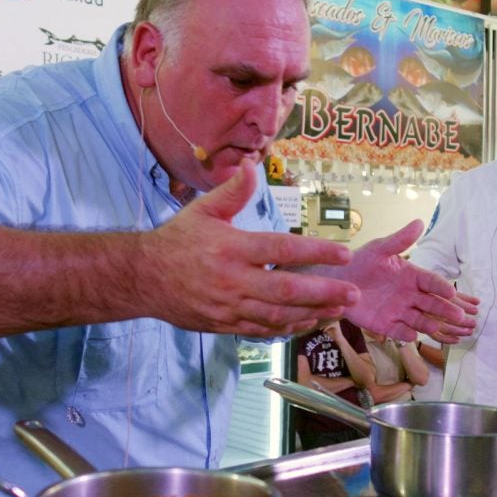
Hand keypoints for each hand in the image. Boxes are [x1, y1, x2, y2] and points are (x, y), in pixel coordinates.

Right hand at [141, 163, 358, 336]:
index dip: (315, 252)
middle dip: (324, 293)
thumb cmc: (176, 241)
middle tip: (353, 293)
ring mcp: (231, 306)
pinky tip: (310, 322)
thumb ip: (232, 192)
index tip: (343, 254)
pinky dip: (290, 328)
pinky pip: (264, 330)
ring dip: (313, 314)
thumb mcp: (202, 211)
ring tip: (340, 310)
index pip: (281, 250)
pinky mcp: (226, 325)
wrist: (143, 279)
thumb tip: (251, 166)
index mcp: (232, 248)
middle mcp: (234, 280)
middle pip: (287, 290)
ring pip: (280, 316)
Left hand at [332, 220, 478, 343]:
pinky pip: (398, 331)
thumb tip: (419, 222)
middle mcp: (409, 296)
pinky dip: (405, 334)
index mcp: (412, 277)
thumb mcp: (379, 249)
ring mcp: (399, 311)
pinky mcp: (385, 325)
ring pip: (419, 320)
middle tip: (459, 317)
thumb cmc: (361, 261)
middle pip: (432, 304)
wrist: (337, 280)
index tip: (452, 292)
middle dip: (445, 310)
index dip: (442, 287)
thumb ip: (400, 240)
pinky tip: (411, 335)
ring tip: (436, 327)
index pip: (432, 282)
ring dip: (428, 324)